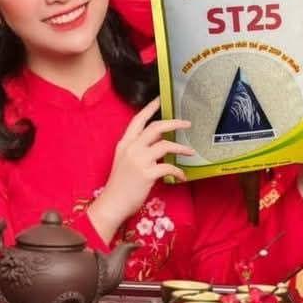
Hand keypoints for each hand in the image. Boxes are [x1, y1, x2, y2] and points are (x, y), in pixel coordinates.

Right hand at [86, 97, 193, 241]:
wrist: (112, 204)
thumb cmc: (119, 185)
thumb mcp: (124, 162)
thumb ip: (138, 151)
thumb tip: (159, 145)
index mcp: (124, 143)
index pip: (138, 120)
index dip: (150, 108)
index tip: (160, 99)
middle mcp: (132, 148)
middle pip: (156, 127)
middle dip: (174, 123)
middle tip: (187, 124)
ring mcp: (139, 160)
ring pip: (166, 145)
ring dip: (181, 148)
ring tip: (190, 152)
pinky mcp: (147, 173)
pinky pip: (169, 167)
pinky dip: (178, 171)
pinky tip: (182, 176)